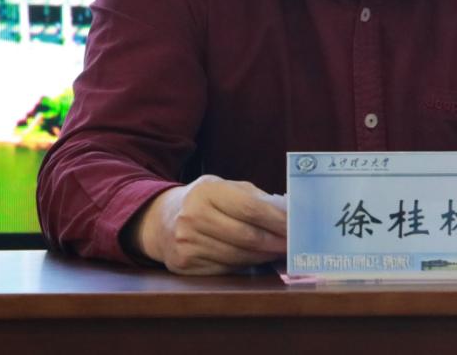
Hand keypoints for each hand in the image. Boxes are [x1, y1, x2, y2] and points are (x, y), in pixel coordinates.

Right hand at [125, 175, 286, 274]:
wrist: (159, 220)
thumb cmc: (203, 201)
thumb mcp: (224, 187)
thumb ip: (254, 197)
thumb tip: (288, 212)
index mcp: (207, 191)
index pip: (250, 208)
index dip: (276, 220)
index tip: (297, 226)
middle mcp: (193, 216)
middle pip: (246, 236)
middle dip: (275, 242)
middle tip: (294, 244)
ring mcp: (186, 243)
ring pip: (237, 255)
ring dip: (263, 256)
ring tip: (280, 252)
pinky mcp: (185, 264)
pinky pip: (225, 268)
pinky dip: (246, 265)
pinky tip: (258, 260)